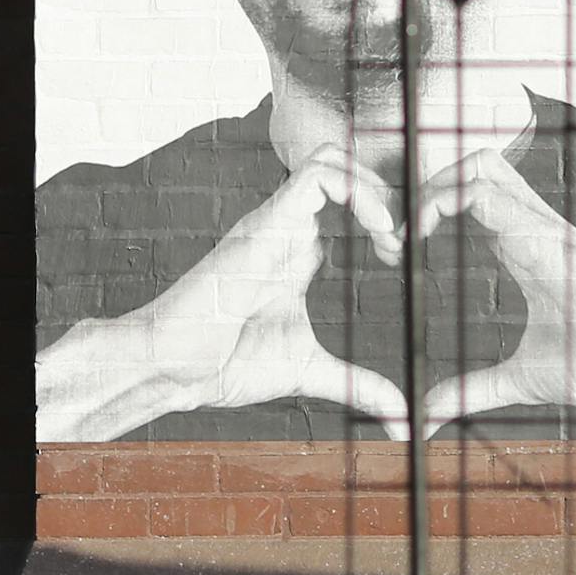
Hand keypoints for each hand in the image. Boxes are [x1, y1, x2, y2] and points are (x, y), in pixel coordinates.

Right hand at [36, 145, 412, 440]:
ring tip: (388, 227)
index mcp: (294, 256)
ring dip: (370, 184)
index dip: (380, 218)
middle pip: (340, 171)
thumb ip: (357, 386)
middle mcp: (285, 231)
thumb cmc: (225, 365)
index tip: (399, 254)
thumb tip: (399, 414)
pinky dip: (354, 187)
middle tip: (401, 238)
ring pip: (329, 160)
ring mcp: (274, 223)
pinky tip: (374, 223)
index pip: (341, 204)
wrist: (174, 366)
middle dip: (383, 192)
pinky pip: (314, 174)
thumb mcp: (309, 373)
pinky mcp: (265, 224)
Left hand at [411, 146, 575, 427]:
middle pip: (474, 167)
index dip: (431, 211)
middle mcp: (527, 228)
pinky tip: (423, 232)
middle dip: (428, 187)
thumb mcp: (515, 379)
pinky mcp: (539, 232)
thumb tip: (431, 414)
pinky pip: (485, 189)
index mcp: (521, 249)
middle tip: (399, 237)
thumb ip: (470, 390)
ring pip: (478, 165)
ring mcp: (535, 225)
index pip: (474, 198)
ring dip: (434, 188)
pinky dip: (445, 198)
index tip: (398, 252)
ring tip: (411, 232)